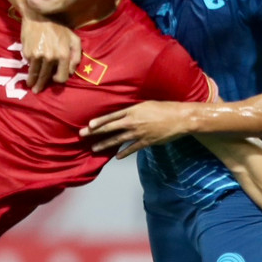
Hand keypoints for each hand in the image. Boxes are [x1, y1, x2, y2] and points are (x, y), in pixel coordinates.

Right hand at [23, 16, 80, 92]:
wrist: (38, 15)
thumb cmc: (58, 27)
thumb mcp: (74, 38)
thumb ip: (77, 55)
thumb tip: (72, 71)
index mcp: (63, 55)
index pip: (62, 77)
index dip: (58, 80)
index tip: (54, 79)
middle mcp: (50, 57)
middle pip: (45, 77)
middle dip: (41, 86)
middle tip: (36, 91)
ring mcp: (37, 55)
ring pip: (34, 73)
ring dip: (32, 81)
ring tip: (30, 85)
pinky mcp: (27, 52)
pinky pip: (29, 63)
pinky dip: (30, 65)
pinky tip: (30, 63)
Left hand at [81, 100, 195, 156]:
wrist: (179, 118)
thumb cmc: (164, 108)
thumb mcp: (146, 104)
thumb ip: (134, 109)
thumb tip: (125, 113)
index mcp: (132, 111)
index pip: (111, 117)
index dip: (99, 121)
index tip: (88, 125)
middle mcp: (132, 122)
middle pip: (110, 128)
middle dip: (95, 132)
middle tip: (83, 136)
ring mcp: (138, 133)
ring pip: (118, 140)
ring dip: (105, 144)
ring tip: (94, 148)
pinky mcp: (146, 142)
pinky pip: (132, 148)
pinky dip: (124, 153)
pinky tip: (116, 157)